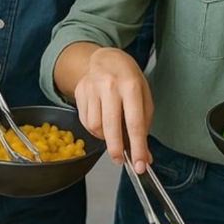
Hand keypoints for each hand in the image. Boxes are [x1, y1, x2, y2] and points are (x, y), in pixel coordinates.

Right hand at [73, 47, 153, 173]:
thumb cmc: (128, 78)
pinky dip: (94, 129)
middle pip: (111, 126)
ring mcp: (92, 88)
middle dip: (116, 149)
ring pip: (95, 126)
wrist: (105, 57)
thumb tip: (144, 156)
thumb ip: (144, 126)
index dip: (138, 147)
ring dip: (104, 137)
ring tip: (112, 132)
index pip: (135, 123)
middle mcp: (109, 86)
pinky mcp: (79, 92)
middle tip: (120, 160)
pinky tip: (102, 122)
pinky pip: (85, 121)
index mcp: (131, 86)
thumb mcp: (143, 96)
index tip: (140, 165)